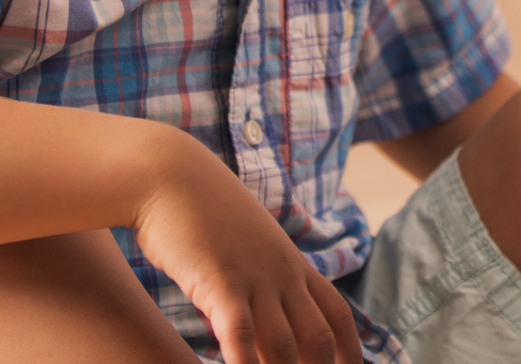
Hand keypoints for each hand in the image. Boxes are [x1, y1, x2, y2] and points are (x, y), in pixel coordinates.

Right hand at [131, 137, 362, 363]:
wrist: (170, 175)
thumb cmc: (202, 211)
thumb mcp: (246, 240)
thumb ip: (261, 271)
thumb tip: (263, 302)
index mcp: (292, 263)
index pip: (338, 314)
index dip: (350, 351)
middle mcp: (282, 274)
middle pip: (320, 338)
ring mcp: (255, 279)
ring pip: (286, 345)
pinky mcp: (221, 284)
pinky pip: (241, 335)